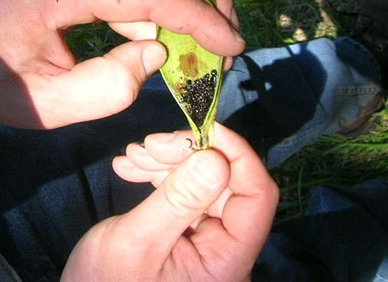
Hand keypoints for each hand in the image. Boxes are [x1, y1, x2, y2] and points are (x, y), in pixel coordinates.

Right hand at [62, 123, 278, 280]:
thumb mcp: (138, 241)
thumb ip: (179, 199)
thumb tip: (216, 155)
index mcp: (228, 260)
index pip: (256, 196)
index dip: (235, 154)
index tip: (203, 126)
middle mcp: (225, 250)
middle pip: (225, 184)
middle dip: (188, 154)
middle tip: (150, 143)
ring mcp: (205, 242)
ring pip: (202, 183)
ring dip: (168, 161)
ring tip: (133, 155)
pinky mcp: (186, 235)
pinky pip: (183, 194)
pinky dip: (158, 175)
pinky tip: (131, 167)